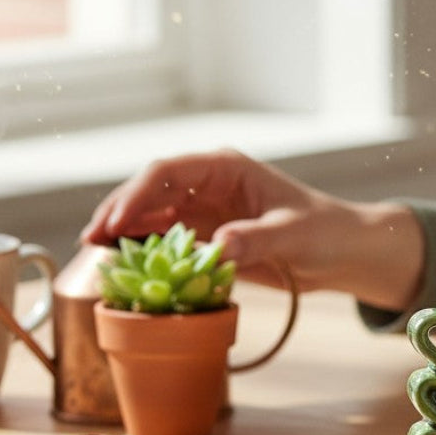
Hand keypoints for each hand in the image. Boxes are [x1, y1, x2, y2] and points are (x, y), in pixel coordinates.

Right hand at [82, 149, 424, 311]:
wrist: (342, 252)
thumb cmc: (325, 232)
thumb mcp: (293, 234)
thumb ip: (256, 239)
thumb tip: (218, 246)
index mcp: (226, 169)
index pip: (168, 172)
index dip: (137, 193)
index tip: (115, 220)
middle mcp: (209, 185)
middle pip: (150, 192)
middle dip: (119, 212)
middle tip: (93, 241)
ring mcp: (205, 211)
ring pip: (152, 216)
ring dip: (125, 232)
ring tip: (98, 255)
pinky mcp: (208, 237)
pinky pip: (168, 241)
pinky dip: (146, 251)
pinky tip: (126, 266)